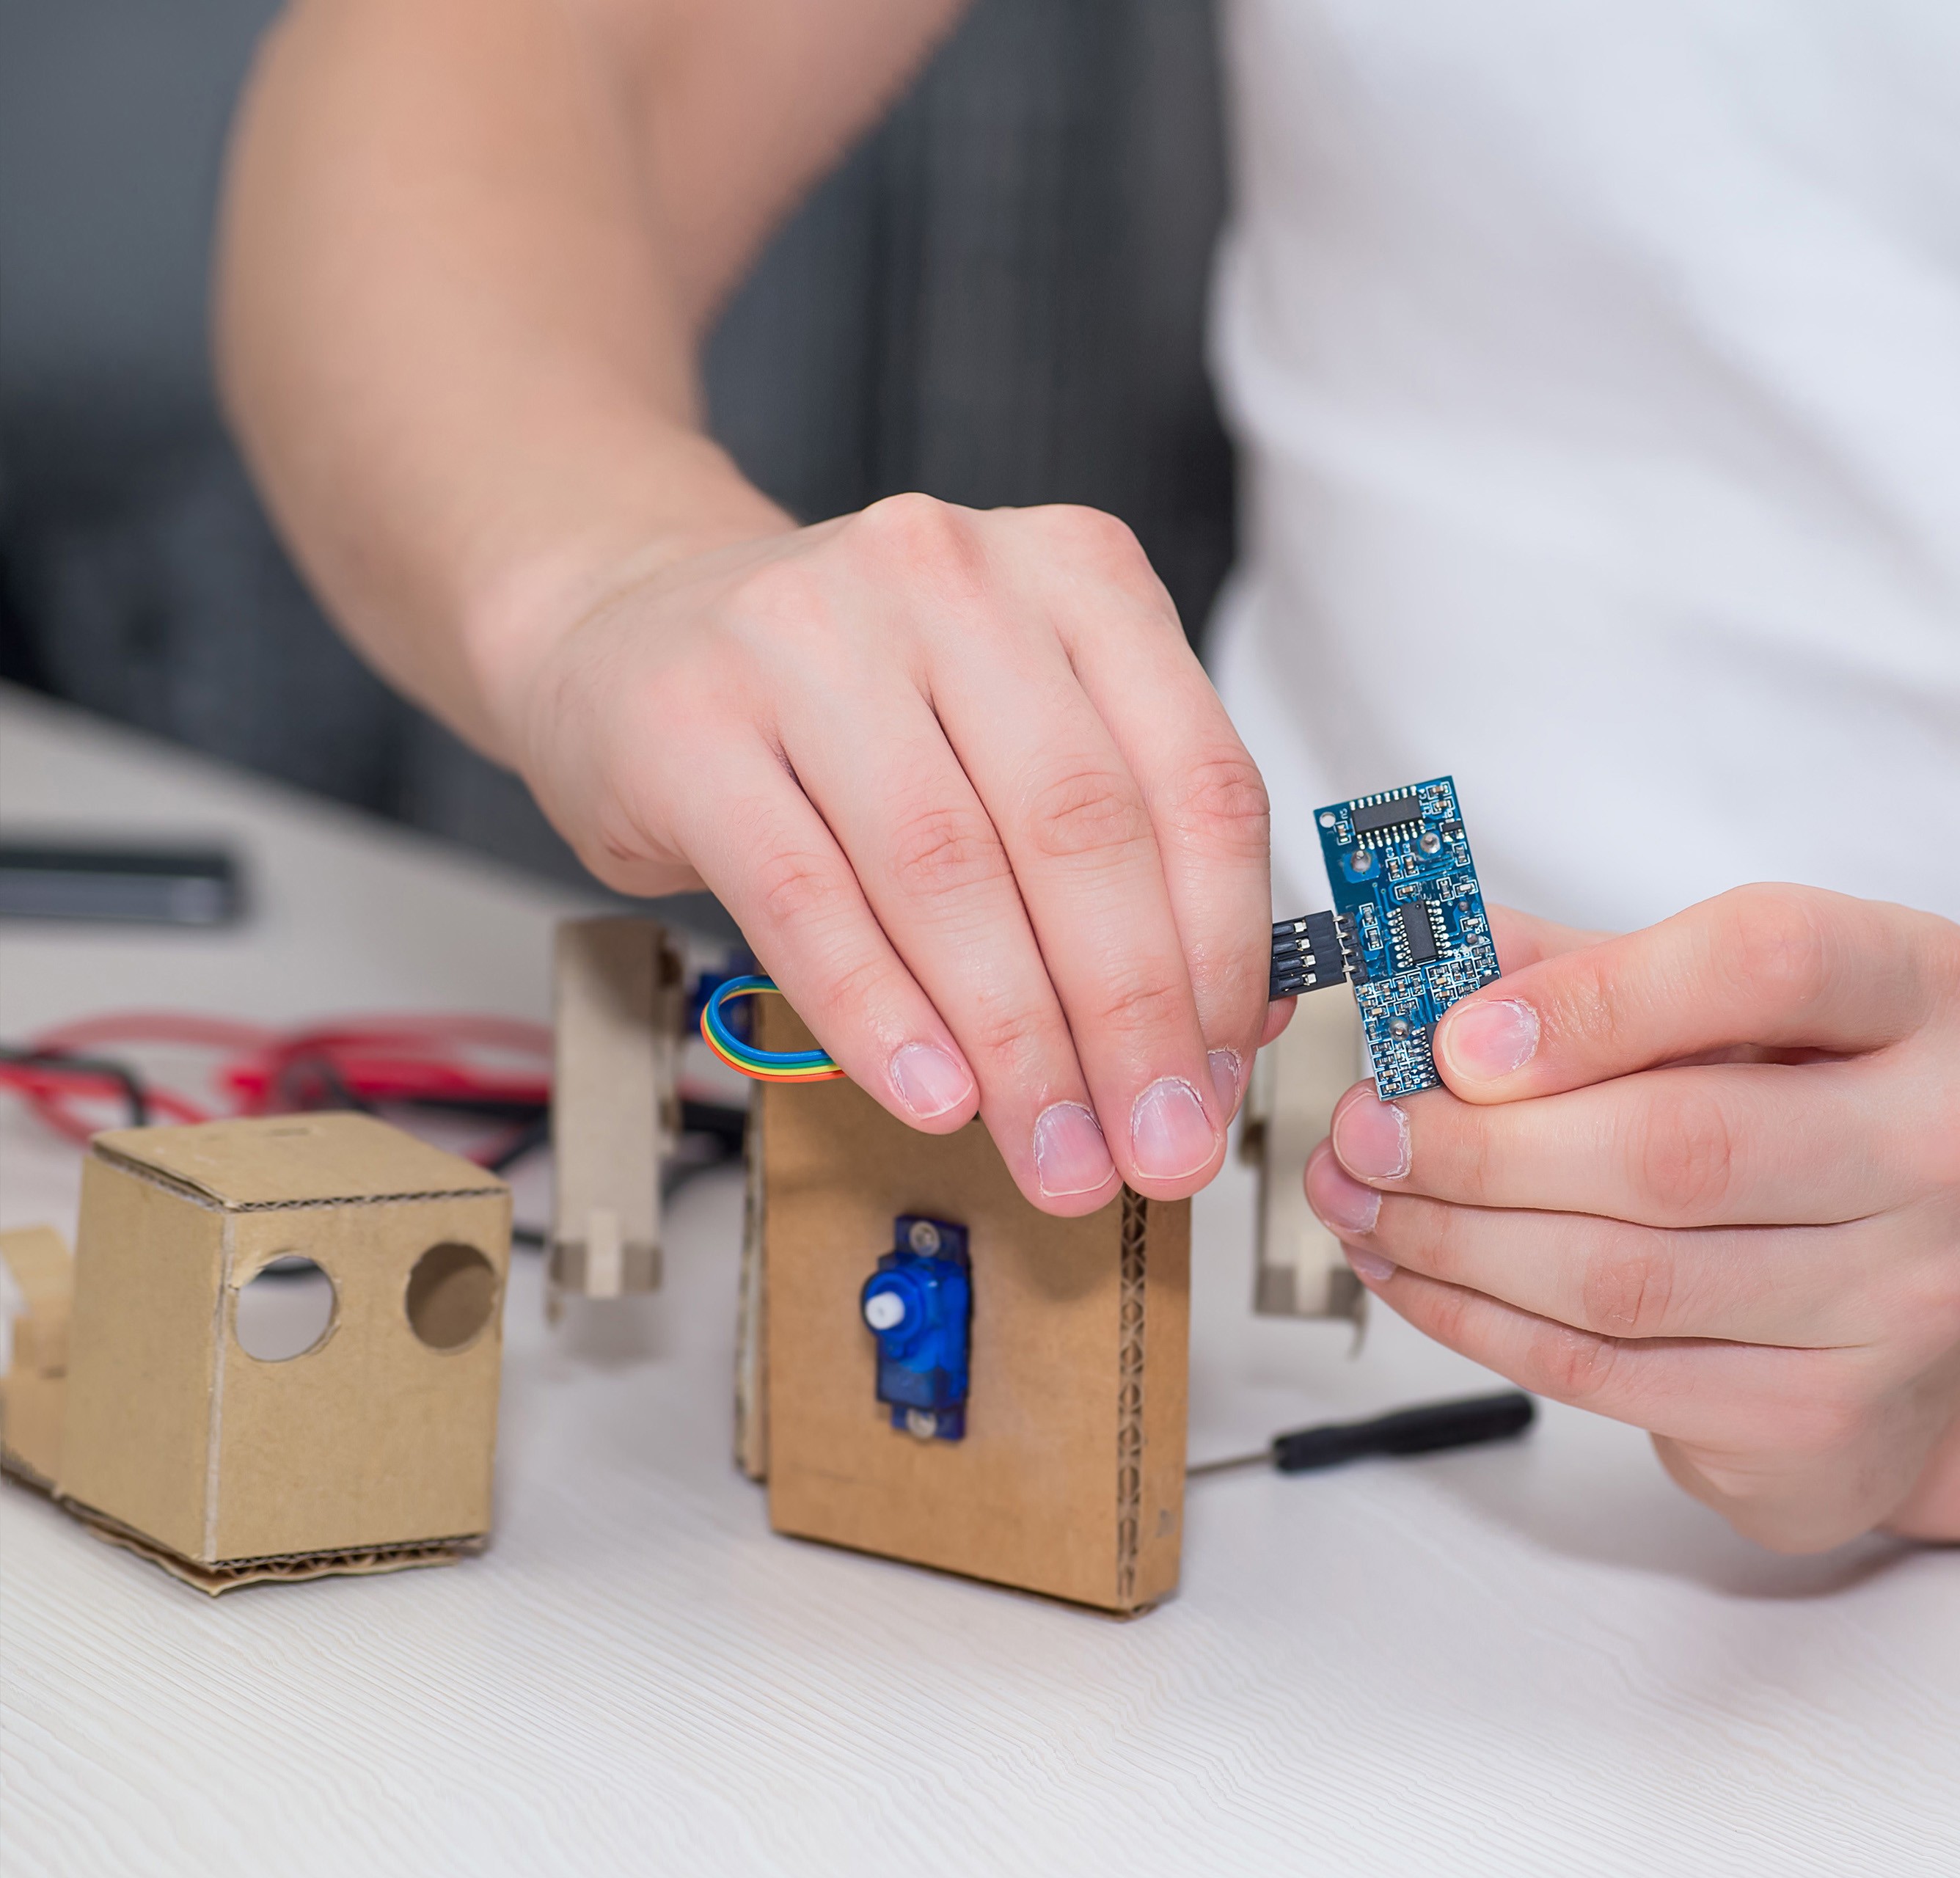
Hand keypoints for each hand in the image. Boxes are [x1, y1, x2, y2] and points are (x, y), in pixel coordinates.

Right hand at [502, 494, 1279, 1212]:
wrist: (631, 628)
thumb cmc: (853, 699)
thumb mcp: (1018, 733)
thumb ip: (1132, 853)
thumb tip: (1235, 1023)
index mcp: (1080, 574)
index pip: (1198, 782)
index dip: (1225, 955)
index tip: (1221, 1078)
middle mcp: (957, 579)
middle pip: (1082, 832)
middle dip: (1130, 1022)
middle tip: (1153, 1149)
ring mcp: (813, 634)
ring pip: (950, 871)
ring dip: (1016, 1045)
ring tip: (1053, 1152)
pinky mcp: (692, 719)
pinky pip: (806, 897)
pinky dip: (880, 1015)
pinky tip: (931, 1094)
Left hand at [1302, 887, 1959, 1550]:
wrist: (1919, 1327)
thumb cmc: (1798, 1125)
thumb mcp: (1719, 1012)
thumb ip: (1579, 970)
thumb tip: (1410, 965)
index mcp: (1930, 989)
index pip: (1768, 960)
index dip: (1592, 1001)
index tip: (1454, 1039)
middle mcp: (1953, 1138)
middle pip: (1678, 1144)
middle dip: (1481, 1145)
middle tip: (1363, 1134)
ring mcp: (1908, 1294)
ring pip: (1626, 1274)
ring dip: (1456, 1241)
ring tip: (1363, 1204)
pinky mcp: (1832, 1414)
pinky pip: (1612, 1370)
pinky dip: (1483, 1323)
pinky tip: (1413, 1278)